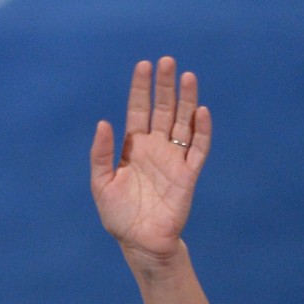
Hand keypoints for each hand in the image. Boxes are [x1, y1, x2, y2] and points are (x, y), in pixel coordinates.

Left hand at [90, 57, 210, 263]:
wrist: (139, 242)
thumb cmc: (118, 215)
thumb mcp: (101, 183)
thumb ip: (101, 154)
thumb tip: (102, 123)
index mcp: (133, 148)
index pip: (138, 111)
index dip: (141, 89)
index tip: (143, 66)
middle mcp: (155, 148)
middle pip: (162, 110)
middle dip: (164, 86)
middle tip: (167, 61)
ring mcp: (174, 159)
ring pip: (183, 122)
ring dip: (186, 100)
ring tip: (187, 76)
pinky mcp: (188, 174)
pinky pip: (198, 149)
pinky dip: (201, 130)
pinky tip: (201, 111)